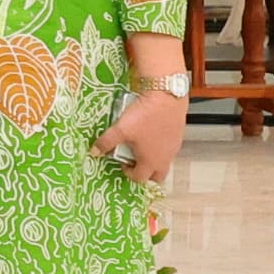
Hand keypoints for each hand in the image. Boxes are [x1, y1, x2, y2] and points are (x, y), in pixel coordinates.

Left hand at [94, 70, 188, 184]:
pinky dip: (160, 145)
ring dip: (153, 157)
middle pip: (157, 175)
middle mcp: (165, 158)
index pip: (140, 178)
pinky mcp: (178, 134)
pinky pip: (169, 147)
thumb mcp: (120, 129)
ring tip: (141, 144)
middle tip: (135, 160)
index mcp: (151, 161)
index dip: (128, 173)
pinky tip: (151, 132)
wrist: (166, 96)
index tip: (122, 162)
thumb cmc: (144, 116)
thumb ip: (106, 142)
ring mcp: (174, 147)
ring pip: (164, 160)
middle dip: (146, 172)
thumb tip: (94, 152)